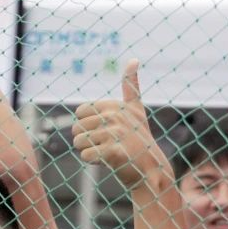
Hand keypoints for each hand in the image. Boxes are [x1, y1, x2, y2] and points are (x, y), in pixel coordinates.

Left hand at [73, 60, 168, 187]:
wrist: (151, 169)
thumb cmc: (138, 139)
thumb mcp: (135, 109)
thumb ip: (131, 86)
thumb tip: (133, 59)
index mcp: (115, 105)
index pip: (80, 112)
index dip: (88, 124)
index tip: (108, 129)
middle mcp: (115, 116)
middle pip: (76, 128)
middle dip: (87, 140)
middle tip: (109, 144)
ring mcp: (115, 133)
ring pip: (78, 142)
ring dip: (89, 151)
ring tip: (109, 152)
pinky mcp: (112, 151)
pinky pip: (85, 155)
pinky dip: (93, 161)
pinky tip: (110, 161)